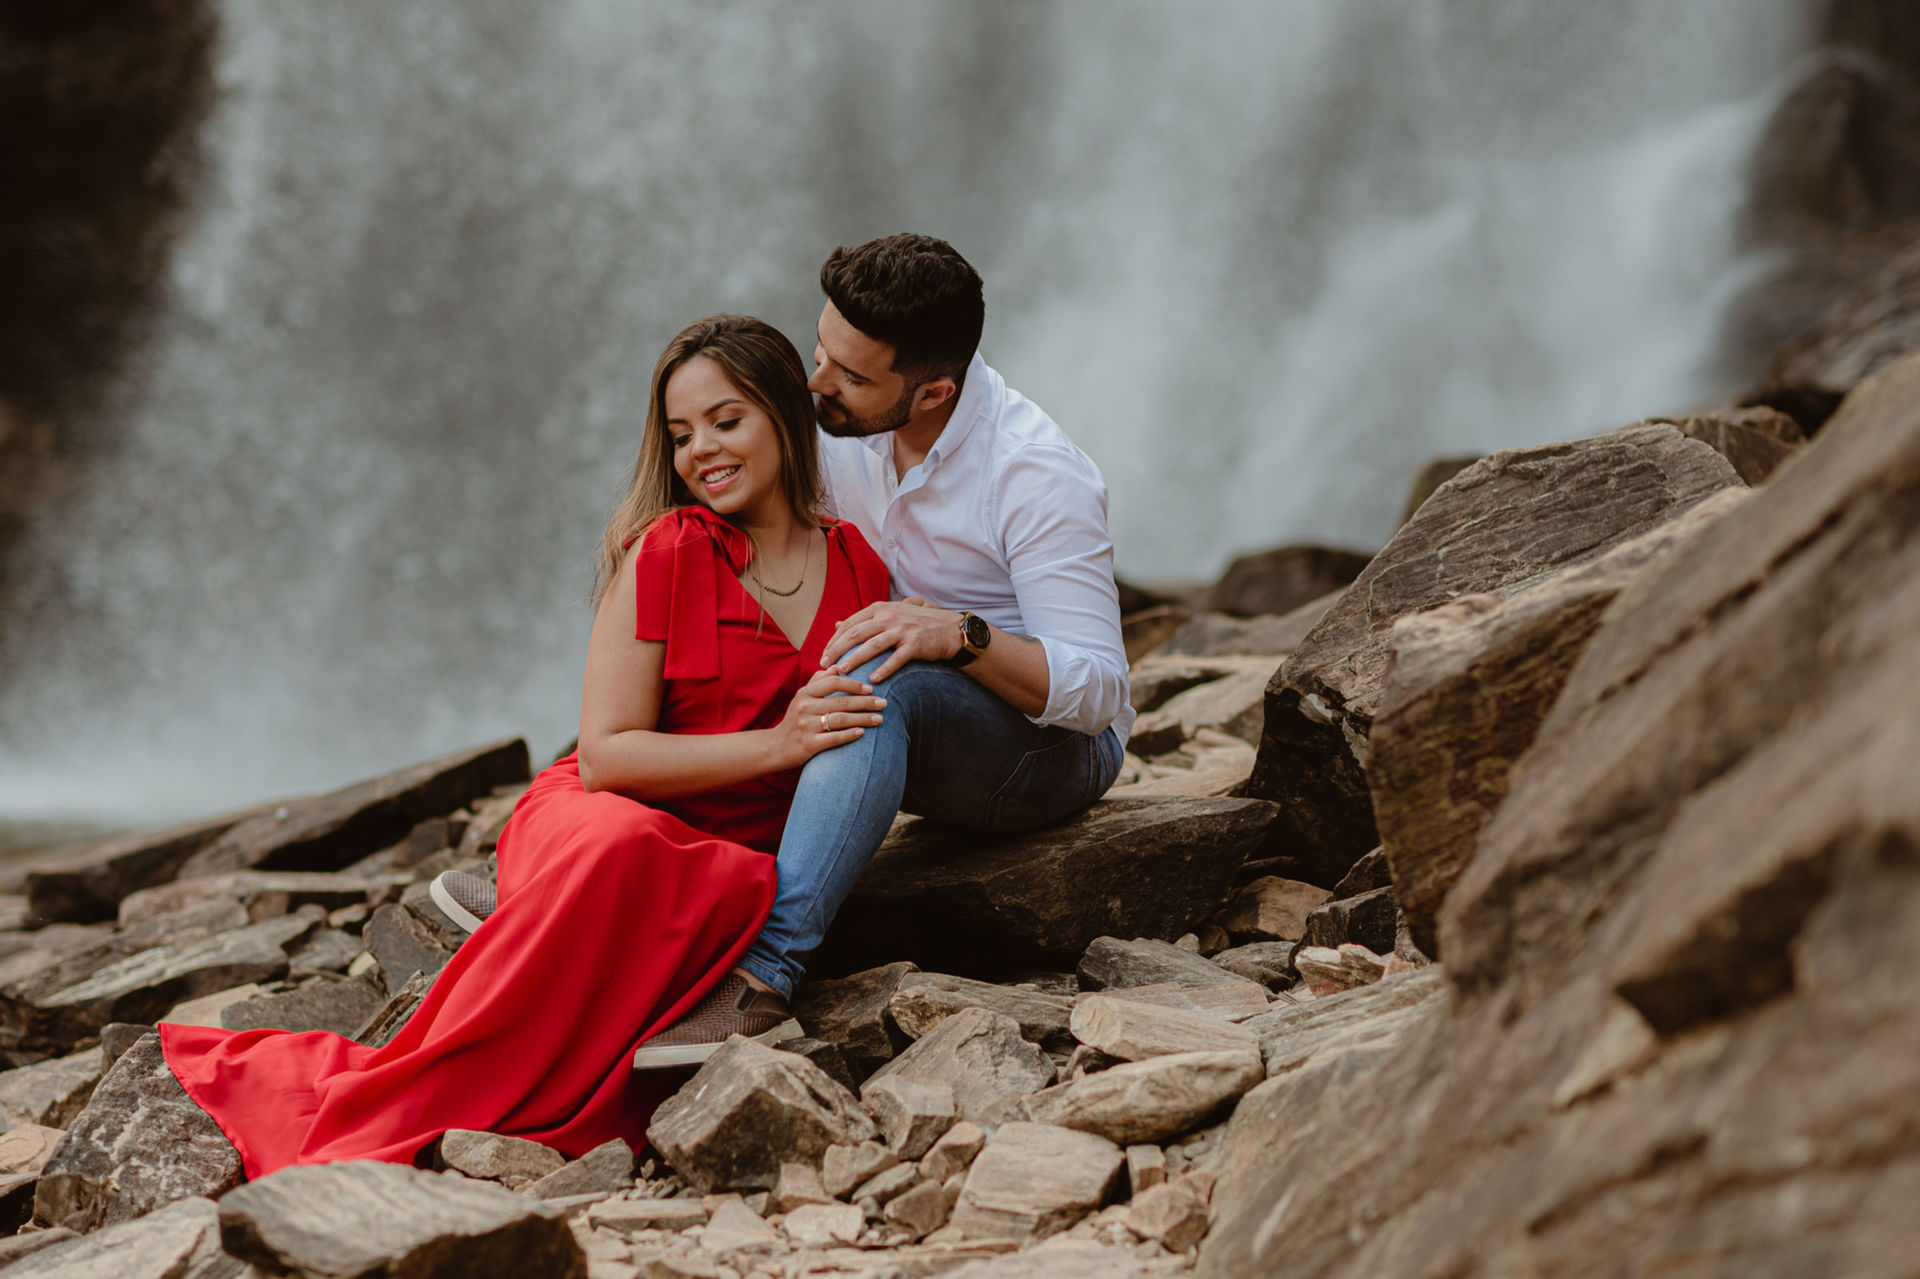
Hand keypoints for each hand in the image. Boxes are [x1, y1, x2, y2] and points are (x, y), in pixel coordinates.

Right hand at [772, 672, 886, 767]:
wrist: (777, 747)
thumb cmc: (795, 719)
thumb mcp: (802, 697)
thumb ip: (818, 681)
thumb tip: (837, 667)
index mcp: (805, 693)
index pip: (834, 682)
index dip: (854, 684)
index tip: (871, 689)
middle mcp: (804, 707)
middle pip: (842, 701)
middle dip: (866, 702)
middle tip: (884, 703)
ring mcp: (806, 726)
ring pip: (841, 719)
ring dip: (863, 719)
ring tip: (880, 719)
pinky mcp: (808, 744)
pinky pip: (833, 738)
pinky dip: (850, 735)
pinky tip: (862, 733)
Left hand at [820, 600, 962, 680]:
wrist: (949, 629)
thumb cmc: (916, 624)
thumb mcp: (889, 615)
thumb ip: (864, 620)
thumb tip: (837, 624)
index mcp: (880, 609)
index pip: (850, 624)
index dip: (834, 640)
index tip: (823, 656)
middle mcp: (889, 616)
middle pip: (856, 633)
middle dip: (837, 650)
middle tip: (824, 665)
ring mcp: (902, 629)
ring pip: (872, 645)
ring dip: (855, 659)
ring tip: (842, 672)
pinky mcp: (915, 643)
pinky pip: (896, 658)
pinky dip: (884, 669)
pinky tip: (874, 680)